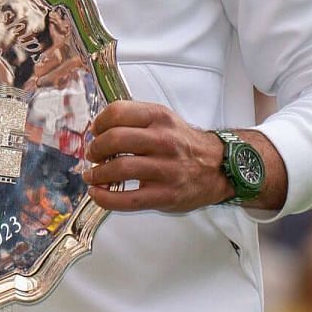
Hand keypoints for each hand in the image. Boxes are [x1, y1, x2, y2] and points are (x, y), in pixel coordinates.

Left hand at [85, 100, 228, 212]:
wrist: (219, 167)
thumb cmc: (184, 144)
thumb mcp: (164, 121)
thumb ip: (134, 121)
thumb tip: (97, 131)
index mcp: (160, 118)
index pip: (117, 112)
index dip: (99, 123)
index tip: (95, 132)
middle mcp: (164, 140)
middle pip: (114, 139)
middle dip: (95, 149)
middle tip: (92, 155)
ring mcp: (166, 169)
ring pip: (119, 168)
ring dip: (97, 174)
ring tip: (92, 176)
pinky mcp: (166, 194)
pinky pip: (128, 199)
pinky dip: (106, 198)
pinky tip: (98, 194)